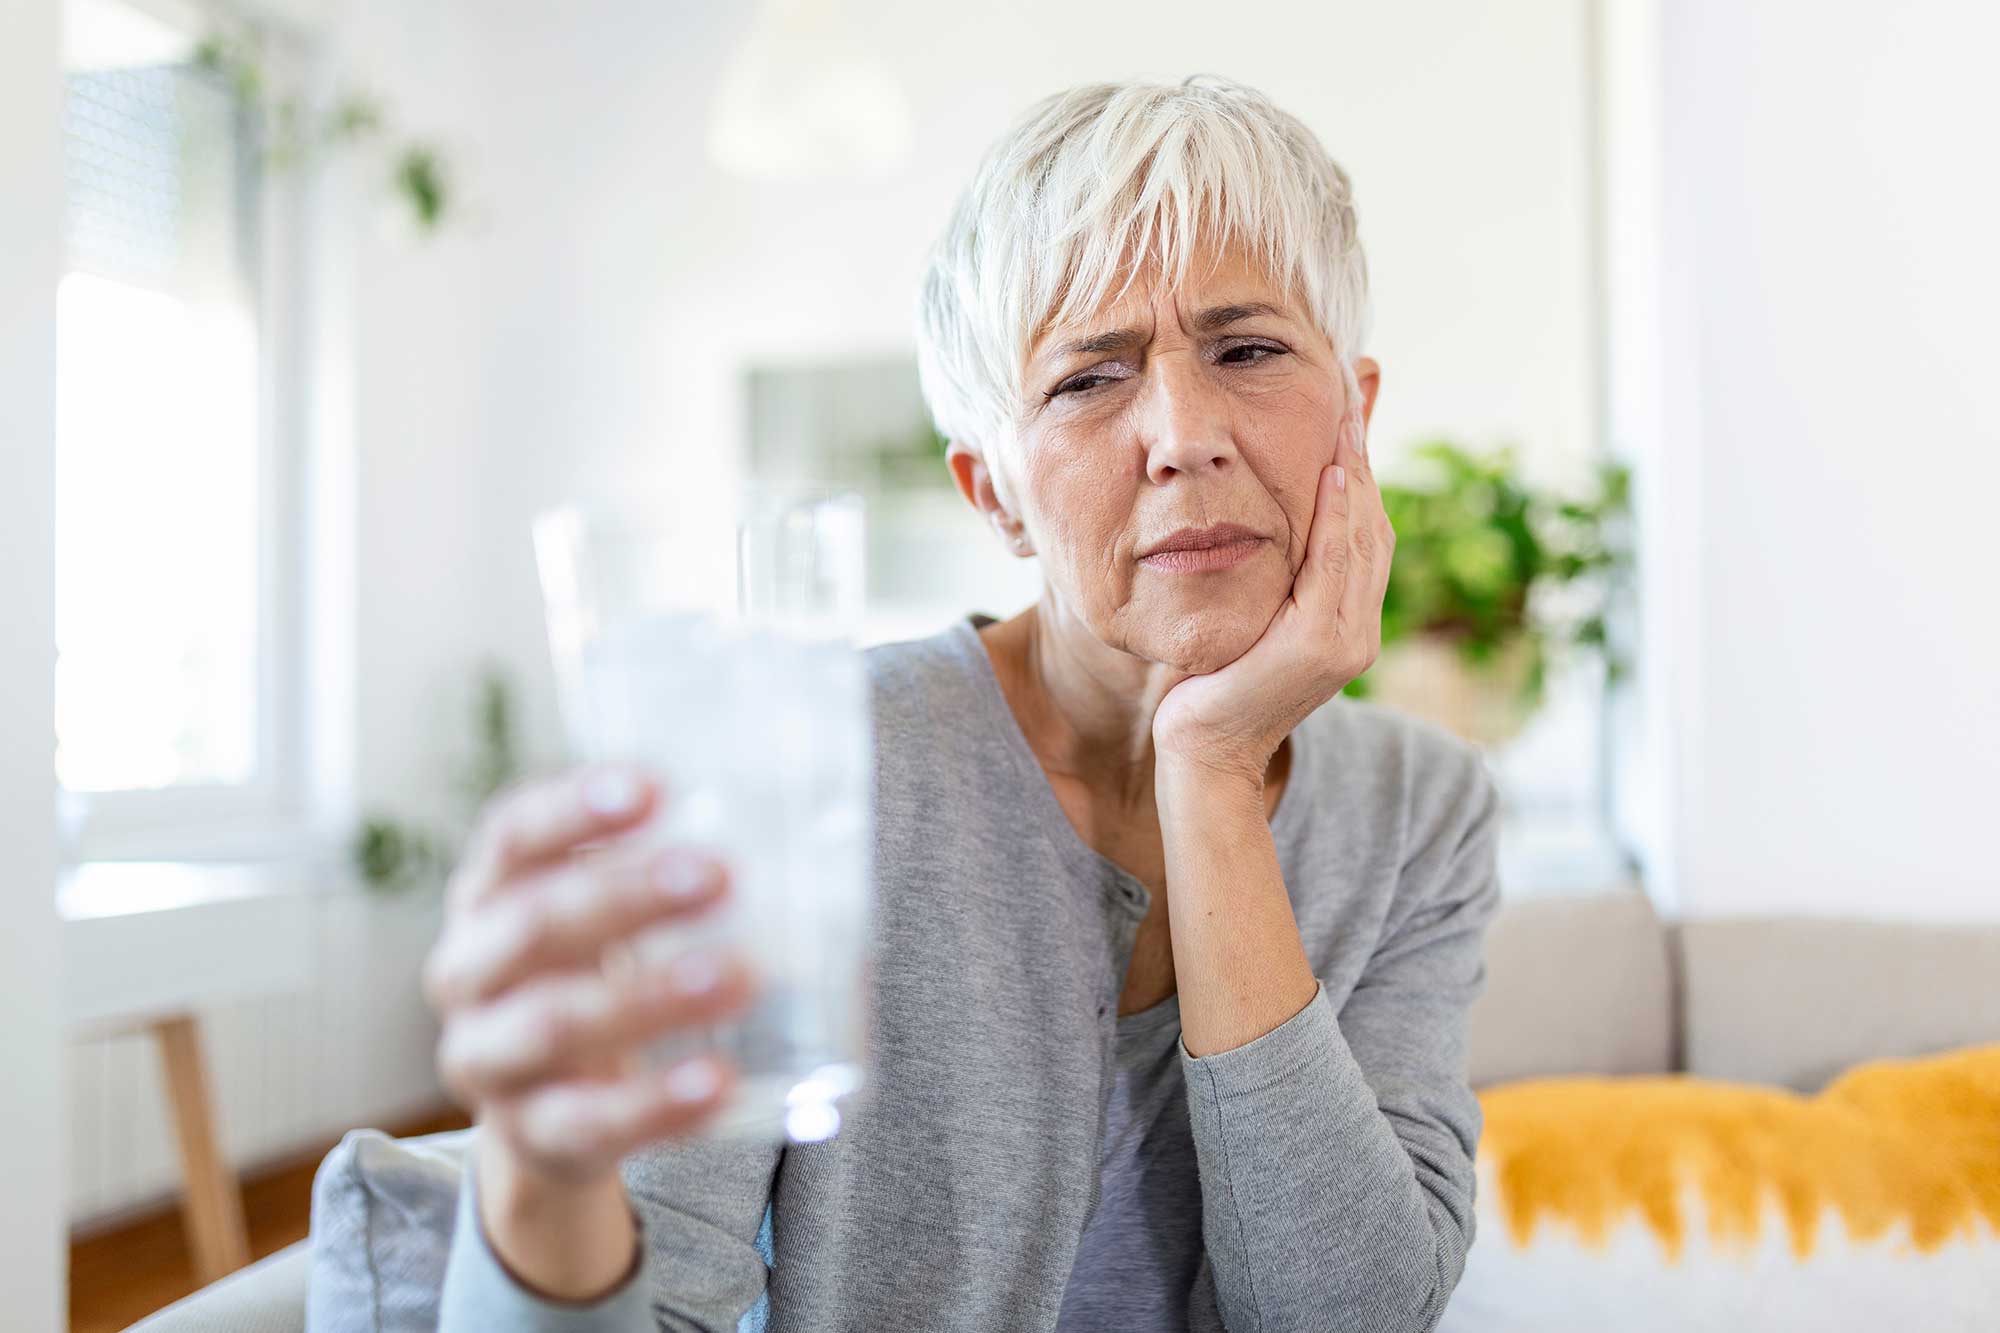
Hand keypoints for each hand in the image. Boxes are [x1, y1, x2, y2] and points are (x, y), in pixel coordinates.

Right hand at [421, 764, 756, 1296]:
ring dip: (651, 997)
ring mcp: (488, 1058)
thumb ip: (668, 868)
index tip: (654, 787)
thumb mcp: (606, 916)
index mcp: (488, 894)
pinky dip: (657, 1104)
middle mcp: (469, 970)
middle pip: (535, 924)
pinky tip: (717, 1082)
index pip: (514, 835)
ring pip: (555, 1023)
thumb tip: (805, 820)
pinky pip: (589, 1122)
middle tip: (722, 875)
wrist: (549, 1108)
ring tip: (741, 977)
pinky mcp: (529, 1135)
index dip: (574, 809)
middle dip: (628, 897)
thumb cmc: (597, 975)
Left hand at [1151, 407, 1392, 779]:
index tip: (1352, 405)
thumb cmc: (1213, 685)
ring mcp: (1346, 640)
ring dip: (1358, 471)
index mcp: (1346, 621)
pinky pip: (1336, 566)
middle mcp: (1358, 629)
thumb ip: (1270, 581)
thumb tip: (1261, 529)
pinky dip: (1339, 518)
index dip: (1361, 465)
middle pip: (1373, 522)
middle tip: (1359, 384)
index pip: (1363, 528)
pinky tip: (1334, 473)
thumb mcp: (1250, 620)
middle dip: (1365, 452)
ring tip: (1348, 412)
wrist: (1204, 753)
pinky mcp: (1321, 646)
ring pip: (1363, 537)